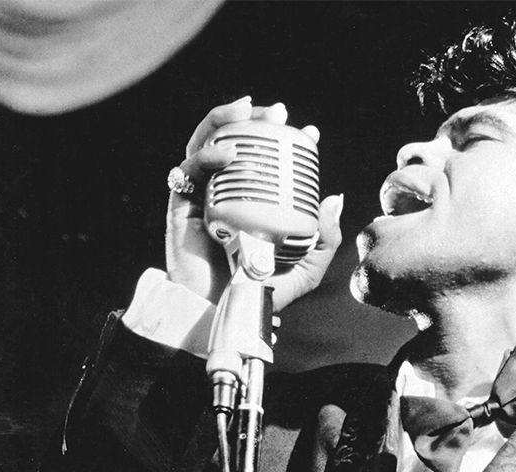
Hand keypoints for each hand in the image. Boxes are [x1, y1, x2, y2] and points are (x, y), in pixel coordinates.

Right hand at [166, 97, 343, 310]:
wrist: (222, 315)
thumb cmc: (261, 294)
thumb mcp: (306, 267)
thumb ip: (324, 238)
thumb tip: (334, 199)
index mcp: (257, 204)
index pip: (269, 163)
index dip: (287, 143)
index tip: (310, 134)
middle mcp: (229, 196)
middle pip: (236, 144)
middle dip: (255, 120)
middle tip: (278, 112)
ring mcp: (204, 198)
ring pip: (207, 146)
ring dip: (224, 121)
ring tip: (245, 111)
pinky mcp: (181, 207)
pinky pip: (187, 172)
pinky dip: (204, 156)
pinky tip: (224, 153)